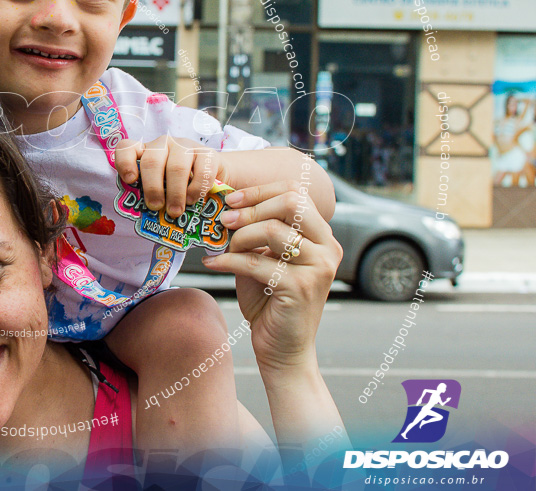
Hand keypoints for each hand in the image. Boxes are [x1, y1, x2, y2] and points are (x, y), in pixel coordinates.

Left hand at [114, 135, 230, 218]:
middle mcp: (164, 144)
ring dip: (175, 193)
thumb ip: (151, 192)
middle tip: (156, 206)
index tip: (130, 180)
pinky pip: (201, 171)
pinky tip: (192, 200)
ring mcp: (186, 146)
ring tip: (175, 211)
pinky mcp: (208, 154)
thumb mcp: (161, 185)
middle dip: (153, 187)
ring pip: (177, 167)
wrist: (212, 174)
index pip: (127, 147)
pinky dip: (195, 189)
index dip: (125, 162)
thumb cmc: (179, 184)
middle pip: (152, 161)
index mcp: (145, 151)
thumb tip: (145, 214)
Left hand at [202, 180, 341, 375]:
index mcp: (322, 236)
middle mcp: (328, 248)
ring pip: (273, 230)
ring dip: (240, 237)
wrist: (282, 349)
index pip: (295, 192)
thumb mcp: (264, 258)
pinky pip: (257, 261)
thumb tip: (227, 205)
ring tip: (225, 250)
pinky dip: (228, 260)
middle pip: (291, 202)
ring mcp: (318, 267)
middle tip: (225, 220)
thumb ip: (256, 232)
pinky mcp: (300, 287)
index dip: (259, 191)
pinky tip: (212, 263)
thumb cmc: (269, 301)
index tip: (231, 200)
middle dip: (251, 208)